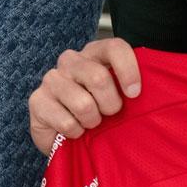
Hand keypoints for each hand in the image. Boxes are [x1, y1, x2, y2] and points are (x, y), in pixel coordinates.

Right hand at [27, 38, 141, 153]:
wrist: (67, 139)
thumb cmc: (100, 113)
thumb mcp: (119, 97)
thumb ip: (131, 88)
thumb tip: (149, 93)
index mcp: (94, 53)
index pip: (114, 47)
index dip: (128, 70)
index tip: (135, 94)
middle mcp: (71, 61)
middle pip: (99, 77)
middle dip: (111, 105)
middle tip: (109, 115)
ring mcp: (51, 79)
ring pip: (83, 103)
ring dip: (92, 121)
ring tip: (90, 123)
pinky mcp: (37, 100)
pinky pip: (67, 121)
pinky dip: (76, 133)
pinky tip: (73, 131)